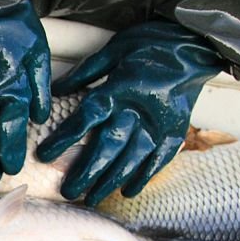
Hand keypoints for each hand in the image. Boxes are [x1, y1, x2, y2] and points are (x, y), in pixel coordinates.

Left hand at [37, 21, 224, 206]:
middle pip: (108, 146)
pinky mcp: (176, 129)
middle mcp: (138, 109)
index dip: (64, 139)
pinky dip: (145, 176)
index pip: (86, 118)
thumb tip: (55, 91)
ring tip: (93, 198)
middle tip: (68, 192)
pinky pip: (160, 158)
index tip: (44, 156)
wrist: (195, 41)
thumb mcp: (113, 50)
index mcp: (119, 88)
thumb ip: (85, 74)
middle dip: (86, 172)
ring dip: (112, 181)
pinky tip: (129, 192)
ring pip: (132, 158)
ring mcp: (160, 122)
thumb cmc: (149, 44)